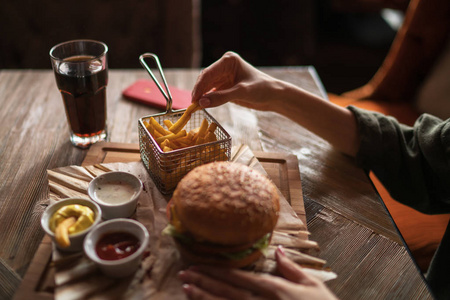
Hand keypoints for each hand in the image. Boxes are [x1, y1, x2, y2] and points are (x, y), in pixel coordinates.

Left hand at [178, 246, 337, 299]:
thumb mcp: (312, 285)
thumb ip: (291, 268)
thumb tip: (276, 249)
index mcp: (273, 289)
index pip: (238, 277)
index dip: (216, 271)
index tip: (199, 264)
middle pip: (226, 291)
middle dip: (203, 281)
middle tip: (183, 274)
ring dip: (204, 298)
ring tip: (186, 289)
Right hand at [191, 51, 282, 110]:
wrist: (274, 96)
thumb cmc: (262, 89)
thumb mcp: (242, 92)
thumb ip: (221, 97)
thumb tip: (201, 103)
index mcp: (228, 60)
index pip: (208, 73)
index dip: (199, 86)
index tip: (194, 99)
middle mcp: (224, 67)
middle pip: (205, 79)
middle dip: (199, 92)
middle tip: (192, 106)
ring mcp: (224, 77)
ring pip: (207, 87)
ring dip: (202, 96)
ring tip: (195, 108)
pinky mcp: (225, 87)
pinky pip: (212, 93)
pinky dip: (207, 100)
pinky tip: (203, 107)